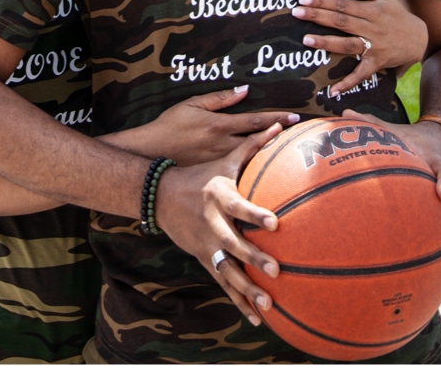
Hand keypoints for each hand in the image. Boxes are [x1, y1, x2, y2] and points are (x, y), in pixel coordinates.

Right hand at [110, 84, 291, 165]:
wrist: (148, 151)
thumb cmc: (169, 125)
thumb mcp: (192, 104)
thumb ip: (219, 98)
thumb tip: (245, 90)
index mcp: (219, 125)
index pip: (255, 121)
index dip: (277, 119)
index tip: (294, 117)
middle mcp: (221, 144)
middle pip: (258, 142)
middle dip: (280, 139)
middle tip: (301, 137)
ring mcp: (217, 162)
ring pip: (250, 160)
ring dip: (269, 156)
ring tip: (289, 155)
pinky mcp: (212, 173)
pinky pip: (236, 172)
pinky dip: (252, 171)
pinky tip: (265, 173)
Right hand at [157, 158, 285, 325]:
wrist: (160, 198)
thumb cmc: (200, 176)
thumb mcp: (223, 160)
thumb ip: (253, 145)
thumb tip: (280, 123)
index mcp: (219, 198)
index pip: (239, 207)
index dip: (256, 215)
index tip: (276, 223)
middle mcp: (212, 225)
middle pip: (233, 245)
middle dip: (254, 259)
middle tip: (277, 270)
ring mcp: (206, 246)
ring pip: (227, 272)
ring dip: (247, 289)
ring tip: (268, 304)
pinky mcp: (203, 260)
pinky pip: (222, 284)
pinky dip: (238, 301)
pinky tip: (256, 317)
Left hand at [297, 0, 430, 97]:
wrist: (420, 39)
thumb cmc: (398, 17)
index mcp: (372, 10)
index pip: (343, 4)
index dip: (324, 1)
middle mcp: (372, 27)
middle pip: (341, 21)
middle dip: (318, 16)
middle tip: (296, 13)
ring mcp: (375, 46)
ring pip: (347, 43)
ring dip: (327, 42)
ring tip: (306, 39)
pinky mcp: (377, 62)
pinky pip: (361, 74)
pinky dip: (347, 83)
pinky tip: (332, 90)